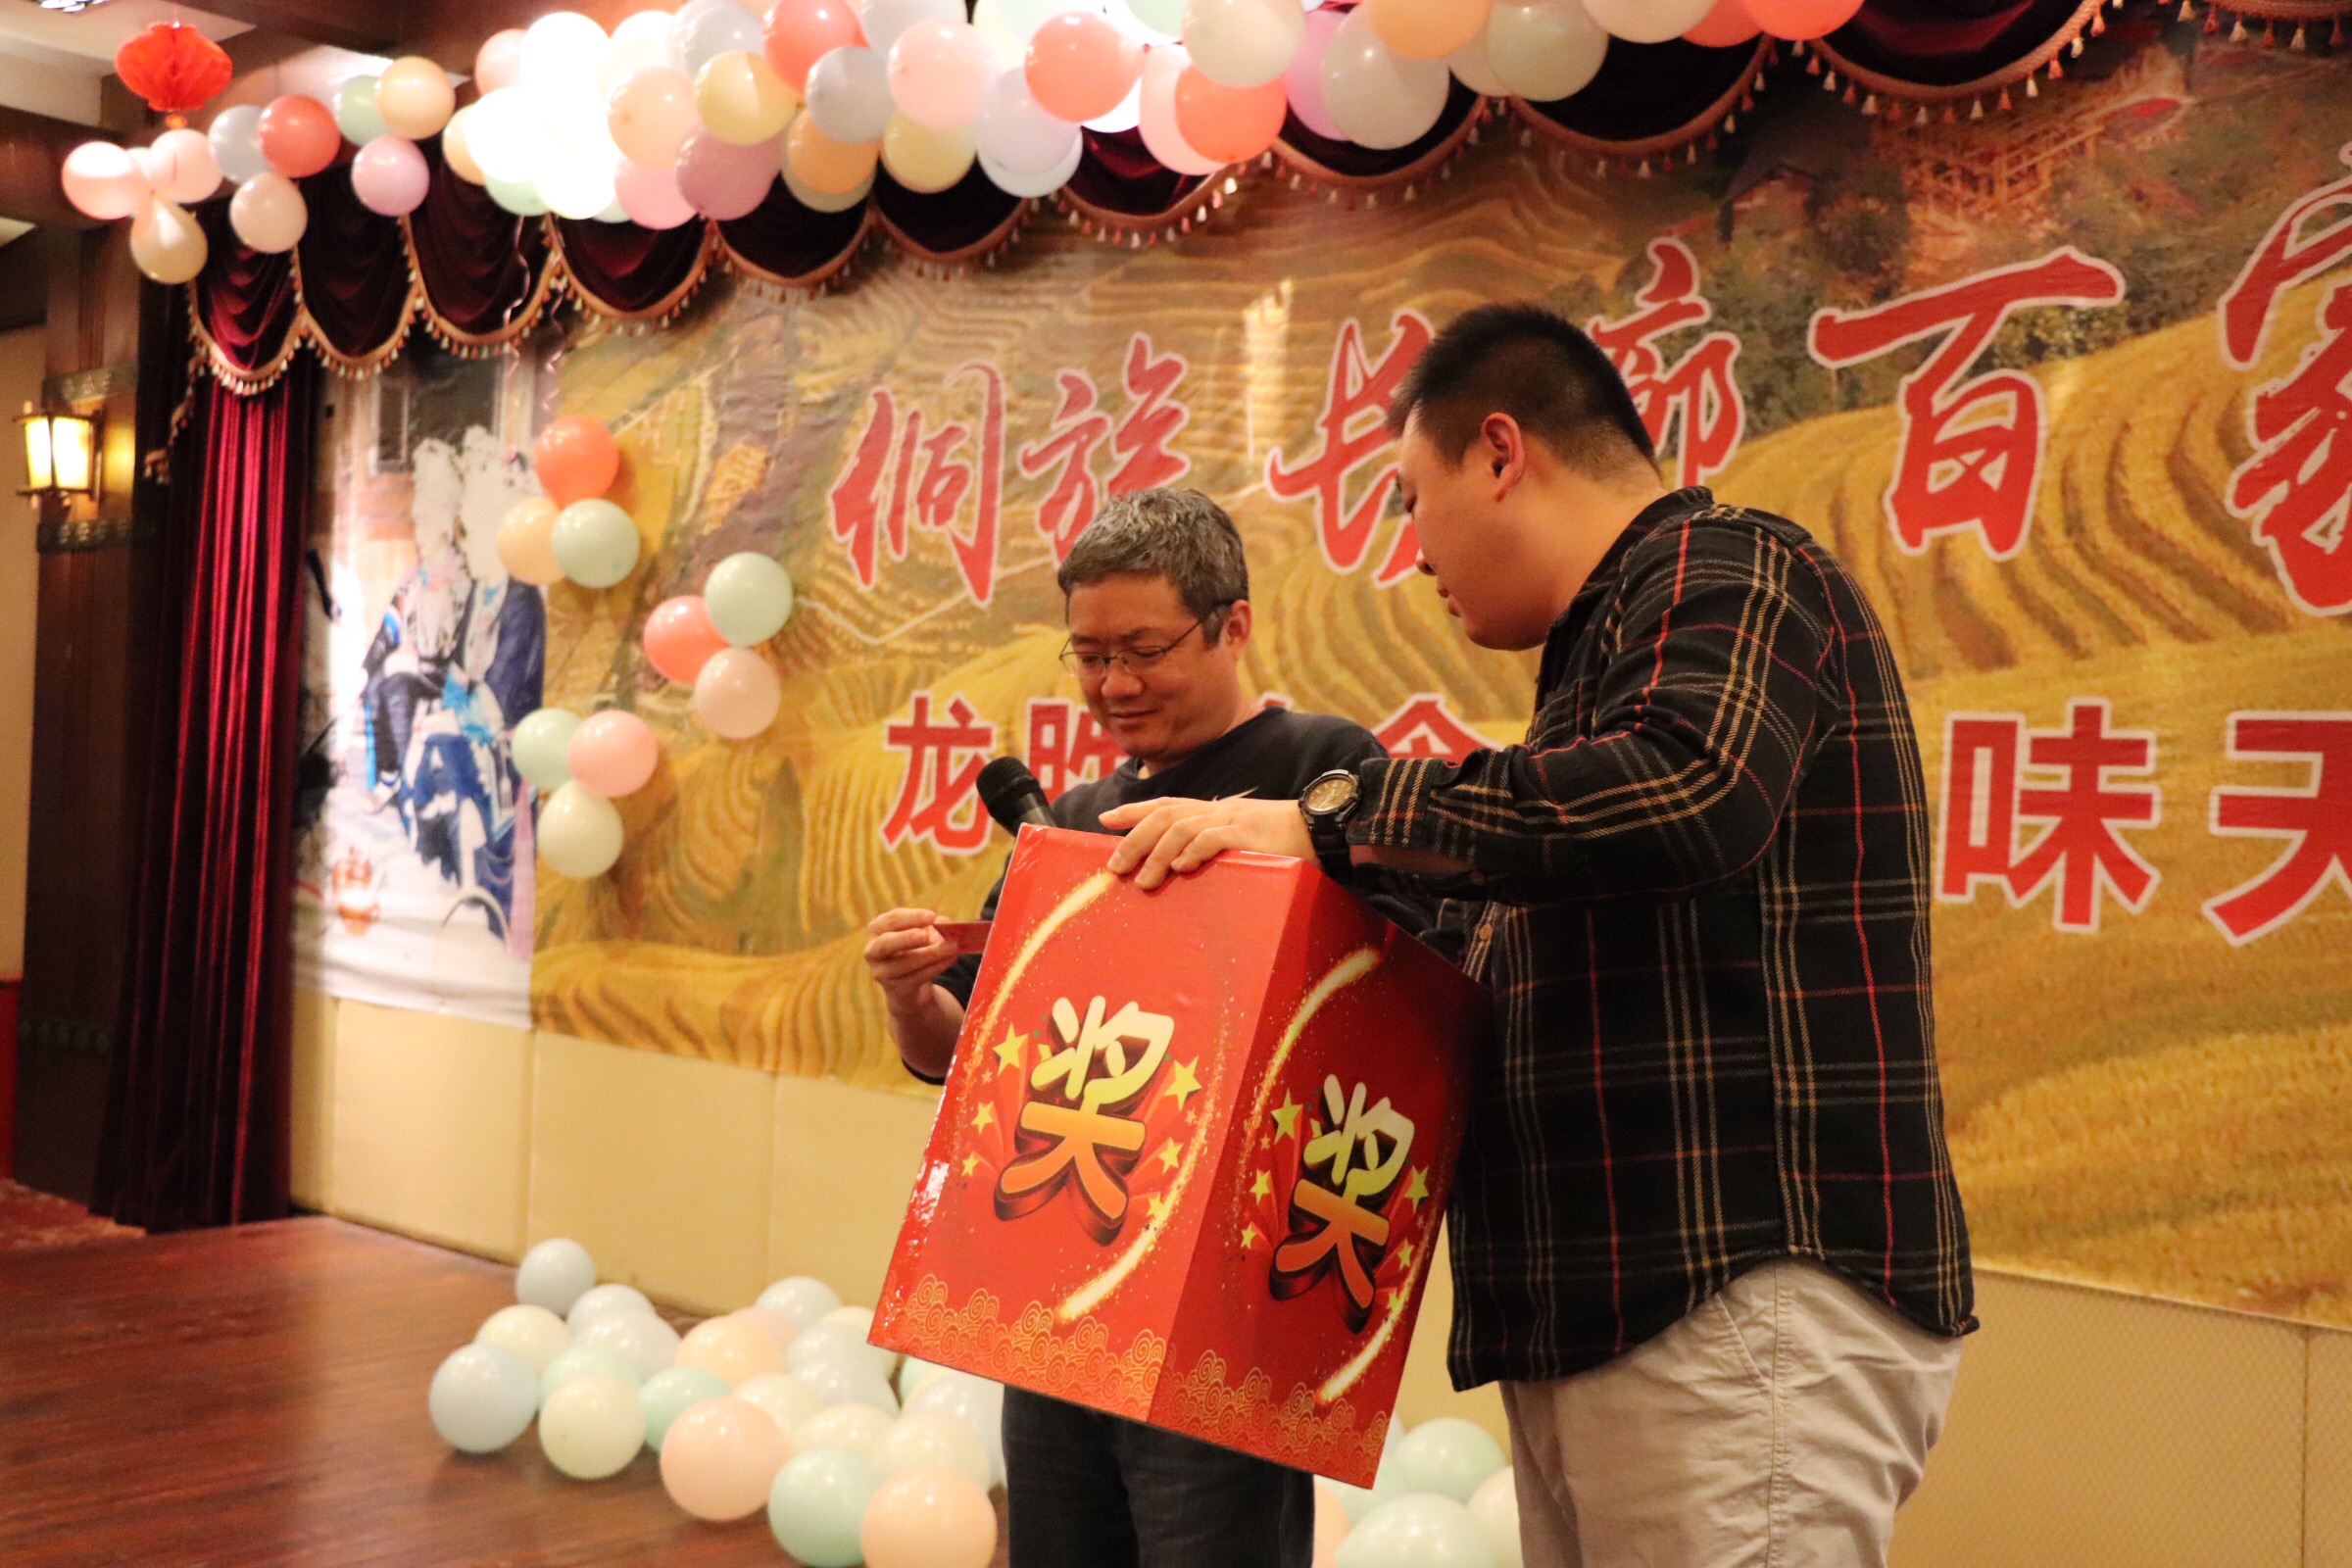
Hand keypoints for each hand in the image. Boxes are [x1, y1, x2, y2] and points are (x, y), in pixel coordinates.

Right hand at [862, 908, 957, 1010]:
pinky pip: (916, 978)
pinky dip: (935, 967)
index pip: (891, 920)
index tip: (932, 916)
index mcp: (878, 930)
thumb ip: (936, 927)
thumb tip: (944, 925)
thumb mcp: (926, 934)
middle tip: (924, 935)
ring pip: (904, 963)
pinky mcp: (896, 989)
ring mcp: (882, 972)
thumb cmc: (916, 950)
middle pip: (885, 944)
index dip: (911, 917)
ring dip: (930, 955)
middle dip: (906, 938)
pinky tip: (951, 959)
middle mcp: (874, 951)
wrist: (911, 986)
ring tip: (952, 947)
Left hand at [1099, 796, 1313, 890]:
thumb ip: (1215, 846)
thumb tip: (1185, 867)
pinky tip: (1180, 868)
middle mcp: (1217, 810)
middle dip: (1134, 839)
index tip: (1105, 819)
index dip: (1134, 810)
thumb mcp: (1243, 838)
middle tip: (1114, 866)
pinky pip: (1213, 838)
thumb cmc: (1284, 840)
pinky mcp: (1249, 834)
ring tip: (1142, 881)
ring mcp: (1232, 820)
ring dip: (1156, 854)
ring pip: (1181, 827)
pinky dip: (1193, 851)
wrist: (1322, 828)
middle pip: (1164, 815)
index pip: (1166, 804)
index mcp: (1214, 810)